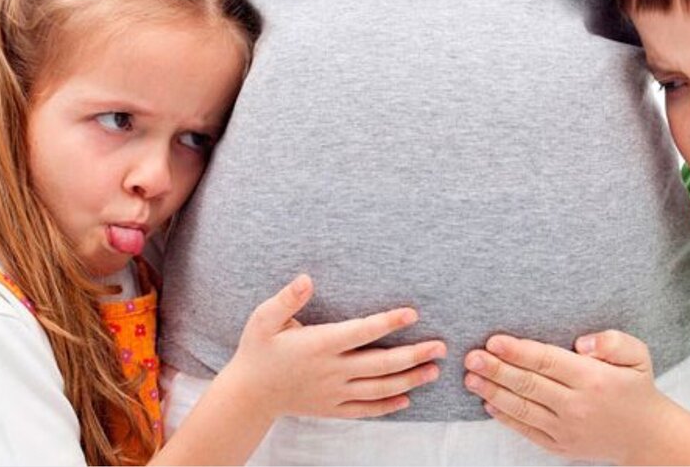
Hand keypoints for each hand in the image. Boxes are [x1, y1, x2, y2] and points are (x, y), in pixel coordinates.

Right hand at [223, 275, 446, 419]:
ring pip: (378, 389)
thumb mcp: (263, 319)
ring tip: (433, 371)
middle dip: (413, 355)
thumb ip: (286, 299)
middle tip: (440, 347)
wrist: (248, 394)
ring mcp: (333, 393)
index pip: (361, 332)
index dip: (388, 321)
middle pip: (380, 364)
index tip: (413, 313)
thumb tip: (307, 278)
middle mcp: (330, 371)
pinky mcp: (332, 409)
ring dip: (409, 380)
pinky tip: (407, 399)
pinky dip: (387, 406)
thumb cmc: (257, 350)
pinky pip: (365, 410)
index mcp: (318, 344)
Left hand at [463, 330, 674, 463]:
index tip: (494, 340)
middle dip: (496, 370)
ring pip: (522, 408)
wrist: (645, 435)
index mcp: (593, 379)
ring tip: (471, 378)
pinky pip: (527, 430)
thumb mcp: (637, 355)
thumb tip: (581, 343)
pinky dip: (505, 417)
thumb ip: (612, 342)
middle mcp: (576, 405)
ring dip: (493, 392)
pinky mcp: (559, 445)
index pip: (547, 361)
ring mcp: (566, 429)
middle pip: (528, 384)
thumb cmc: (636, 387)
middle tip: (471, 357)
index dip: (518, 351)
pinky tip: (488, 403)